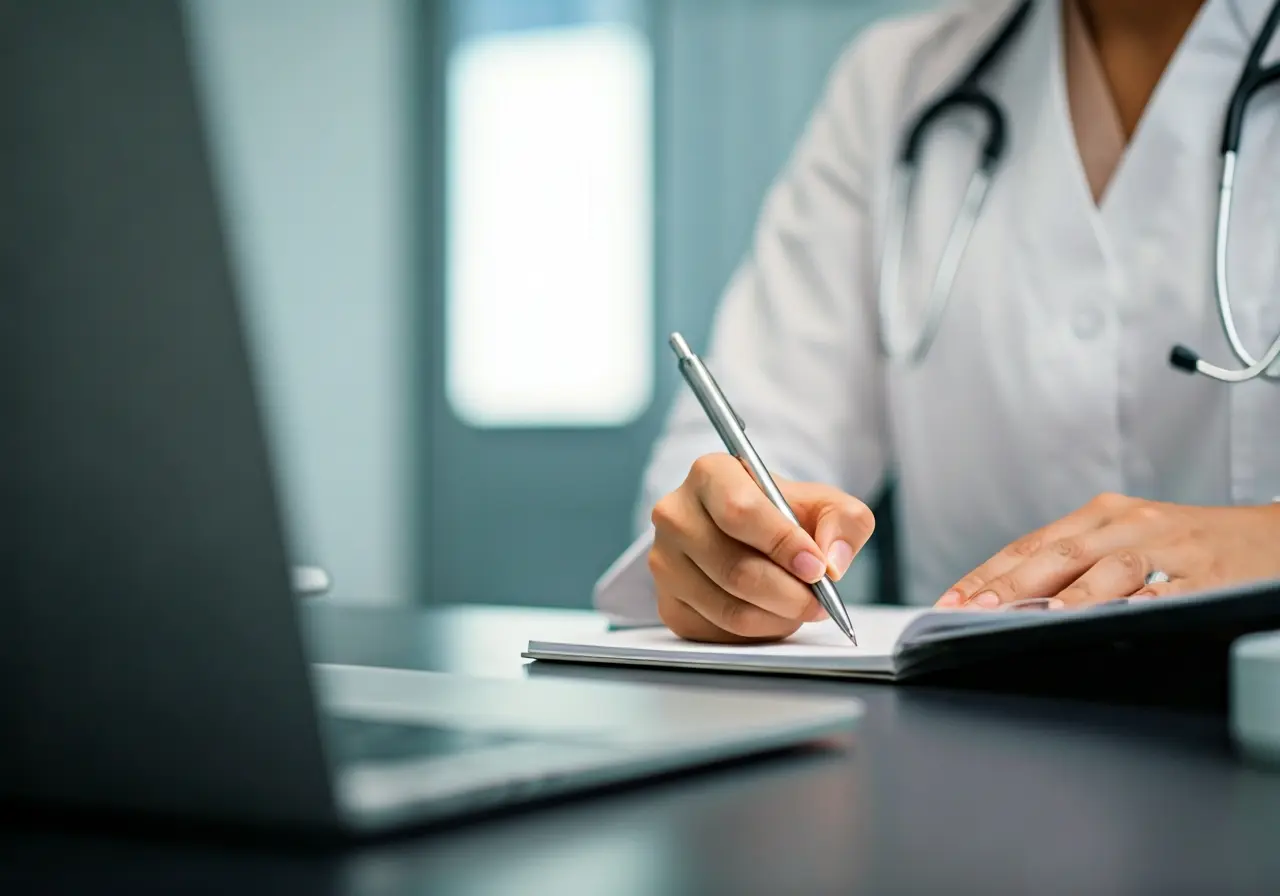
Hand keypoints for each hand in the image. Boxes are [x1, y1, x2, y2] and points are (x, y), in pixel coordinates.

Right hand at [650, 454, 874, 642]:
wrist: (747, 534)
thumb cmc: (782, 514)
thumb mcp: (823, 503)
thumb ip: (844, 521)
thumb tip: (832, 561)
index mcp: (710, 474)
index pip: (740, 512)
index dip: (782, 544)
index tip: (816, 568)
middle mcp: (675, 515)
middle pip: (734, 569)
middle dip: (789, 593)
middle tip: (819, 601)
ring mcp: (665, 562)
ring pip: (729, 609)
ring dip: (777, 617)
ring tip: (800, 606)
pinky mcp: (668, 603)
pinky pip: (718, 633)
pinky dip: (758, 632)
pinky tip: (772, 614)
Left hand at [936, 493, 1279, 609]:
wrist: (1271, 538)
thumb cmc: (1189, 543)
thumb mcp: (1125, 539)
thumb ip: (1073, 564)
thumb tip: (1008, 600)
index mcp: (1100, 515)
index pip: (1028, 546)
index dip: (986, 575)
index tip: (951, 601)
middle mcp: (1128, 523)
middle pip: (1057, 555)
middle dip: (1009, 588)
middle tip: (973, 612)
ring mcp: (1169, 547)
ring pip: (1108, 567)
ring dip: (1069, 595)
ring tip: (1035, 617)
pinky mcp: (1207, 574)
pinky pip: (1167, 591)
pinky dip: (1138, 604)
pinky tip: (1115, 618)